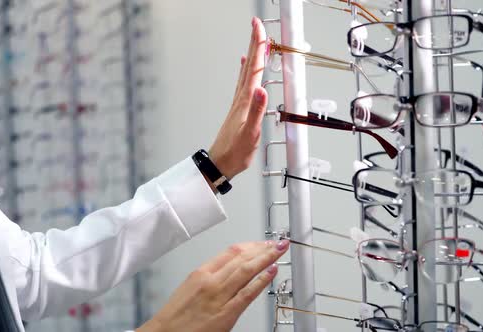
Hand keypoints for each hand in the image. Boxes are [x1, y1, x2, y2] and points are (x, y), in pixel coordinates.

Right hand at [137, 240, 288, 331]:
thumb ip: (210, 276)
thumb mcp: (190, 287)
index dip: (250, 245)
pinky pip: (248, 293)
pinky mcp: (226, 313)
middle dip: (262, 248)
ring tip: (279, 251)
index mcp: (201, 273)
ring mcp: (219, 297)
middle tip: (277, 243)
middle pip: (242, 258)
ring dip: (267, 258)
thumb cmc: (174, 317)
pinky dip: (262, 281)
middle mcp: (211, 281)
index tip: (261, 243)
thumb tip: (229, 269)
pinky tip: (272, 272)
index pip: (231, 251)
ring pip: (247, 270)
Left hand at [208, 17, 267, 179]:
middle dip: (254, 43)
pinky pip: (244, 83)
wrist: (221, 162)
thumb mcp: (250, 134)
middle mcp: (241, 98)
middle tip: (257, 24)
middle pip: (250, 65)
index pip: (255, 68)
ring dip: (252, 54)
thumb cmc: (235, 152)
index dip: (258, 47)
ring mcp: (239, 102)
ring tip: (256, 40)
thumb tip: (262, 90)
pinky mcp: (239, 109)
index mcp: (245, 101)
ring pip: (247, 71)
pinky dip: (247, 71)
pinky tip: (246, 67)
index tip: (260, 28)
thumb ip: (257, 112)